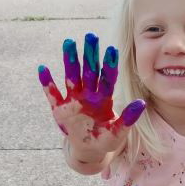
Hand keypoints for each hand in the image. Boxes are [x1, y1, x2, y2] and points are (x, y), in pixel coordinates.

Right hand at [38, 33, 145, 163]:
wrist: (88, 150)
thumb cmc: (106, 140)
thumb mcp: (118, 132)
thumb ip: (128, 118)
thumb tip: (141, 103)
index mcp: (103, 99)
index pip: (107, 78)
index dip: (109, 65)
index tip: (112, 49)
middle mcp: (88, 95)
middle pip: (89, 71)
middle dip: (90, 54)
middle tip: (91, 36)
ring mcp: (73, 100)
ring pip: (71, 76)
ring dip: (70, 60)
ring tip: (69, 42)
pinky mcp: (59, 108)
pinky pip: (52, 93)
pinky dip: (47, 83)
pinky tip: (43, 69)